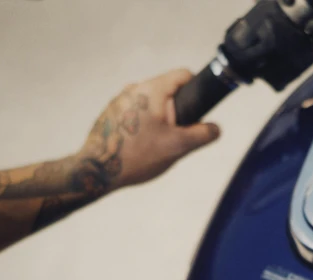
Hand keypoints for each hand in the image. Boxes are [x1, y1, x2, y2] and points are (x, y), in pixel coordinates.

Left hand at [78, 69, 219, 189]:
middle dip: (177, 113)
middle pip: (168, 92)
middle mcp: (133, 88)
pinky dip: (143, 127)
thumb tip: (215, 128)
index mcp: (152, 89)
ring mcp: (119, 100)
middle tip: (176, 137)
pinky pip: (135, 114)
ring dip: (159, 121)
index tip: (197, 113)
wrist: (97, 171)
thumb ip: (202, 134)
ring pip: (151, 105)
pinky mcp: (110, 114)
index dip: (197, 92)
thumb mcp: (178, 146)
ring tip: (155, 146)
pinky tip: (140, 147)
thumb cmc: (139, 156)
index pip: (184, 75)